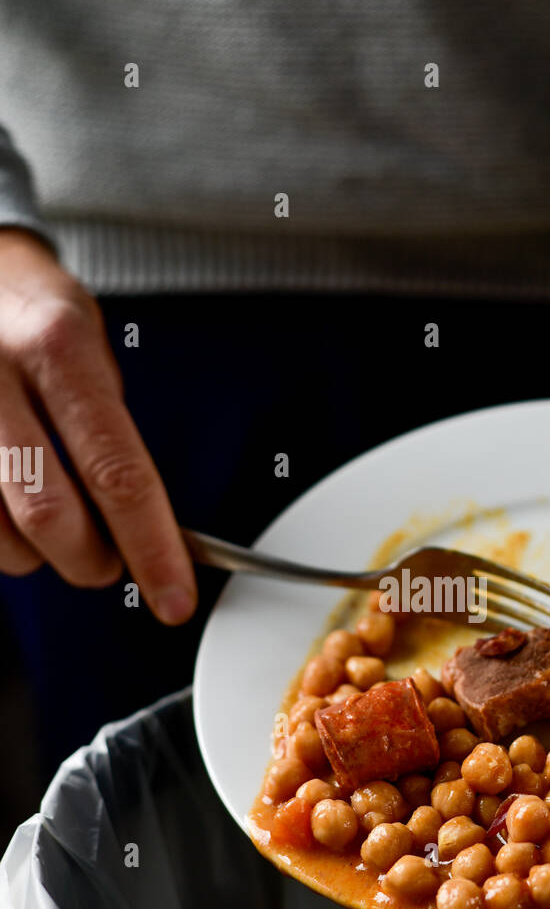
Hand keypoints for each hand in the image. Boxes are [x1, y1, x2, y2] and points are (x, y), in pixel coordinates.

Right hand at [0, 228, 195, 621]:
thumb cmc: (30, 311)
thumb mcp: (86, 340)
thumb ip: (108, 424)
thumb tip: (148, 521)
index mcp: (57, 347)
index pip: (117, 472)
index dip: (151, 547)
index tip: (174, 597)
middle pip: (51, 515)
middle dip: (92, 560)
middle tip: (109, 561)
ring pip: (2, 535)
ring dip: (39, 554)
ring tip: (54, 523)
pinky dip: (2, 537)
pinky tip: (11, 506)